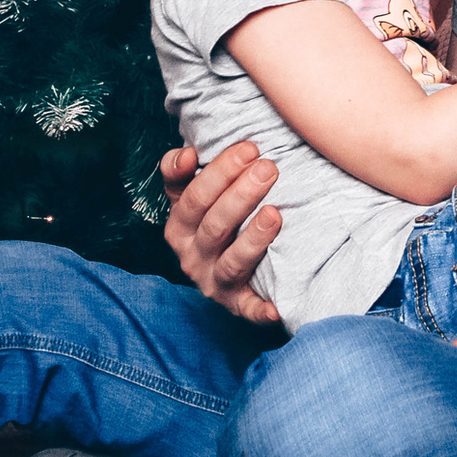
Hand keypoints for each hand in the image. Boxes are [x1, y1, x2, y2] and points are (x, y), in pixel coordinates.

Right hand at [159, 141, 282, 323]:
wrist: (222, 270)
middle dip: (242, 195)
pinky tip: (277, 305)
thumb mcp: (189, 195)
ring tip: (274, 214)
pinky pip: (249, 308)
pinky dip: (261, 309)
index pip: (194, 197)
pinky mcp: (237, 305)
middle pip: (215, 225)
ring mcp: (214, 282)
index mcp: (179, 227)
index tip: (249, 148)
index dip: (220, 171)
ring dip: (253, 238)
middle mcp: (192, 257)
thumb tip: (188, 154)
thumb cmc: (211, 219)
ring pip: (232, 261)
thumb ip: (181, 171)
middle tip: (269, 168)